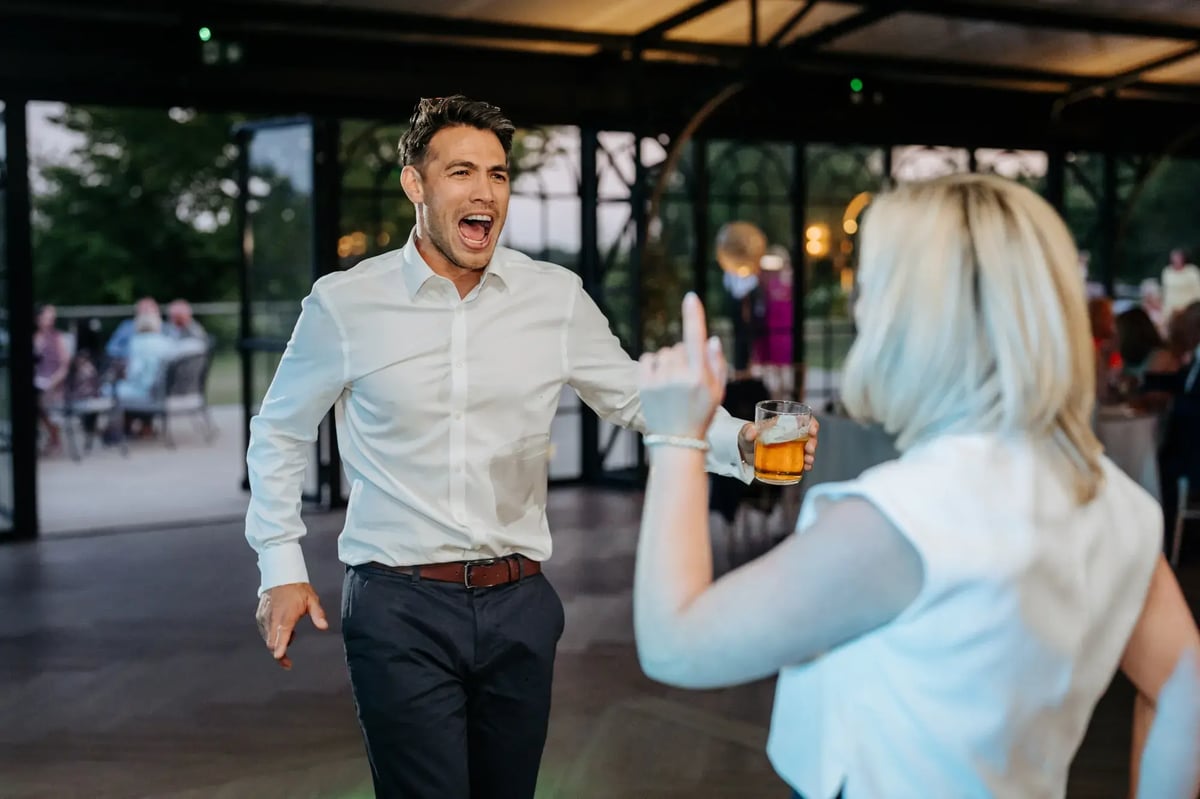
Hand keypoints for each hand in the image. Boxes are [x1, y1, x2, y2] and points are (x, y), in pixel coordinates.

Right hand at [254, 582, 328, 669]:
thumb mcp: (312, 600)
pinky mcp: (260, 616)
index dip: (280, 649)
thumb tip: (324, 627)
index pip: (281, 636)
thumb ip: (318, 614)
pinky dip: (272, 635)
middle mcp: (272, 618)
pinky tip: (282, 627)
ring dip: (277, 642)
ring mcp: (264, 617)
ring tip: (292, 633)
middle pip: (271, 643)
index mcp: (286, 616)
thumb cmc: (298, 589)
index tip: (280, 658)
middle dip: (279, 653)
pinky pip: (264, 632)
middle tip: (288, 661)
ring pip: (267, 638)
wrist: (281, 575)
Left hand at [637, 293, 727, 437]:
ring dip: (668, 362)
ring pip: (664, 353)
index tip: (691, 297)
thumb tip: (711, 339)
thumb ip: (717, 364)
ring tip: (672, 386)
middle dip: (683, 356)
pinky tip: (659, 382)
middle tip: (686, 381)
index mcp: (699, 377)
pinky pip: (648, 359)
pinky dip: (653, 365)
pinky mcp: (643, 385)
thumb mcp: (717, 392)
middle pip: (679, 347)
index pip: (696, 339)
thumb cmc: (701, 415)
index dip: (694, 316)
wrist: (676, 442)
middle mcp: (678, 377)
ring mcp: (659, 381)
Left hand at [738, 417, 820, 471]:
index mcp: (782, 424)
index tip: (813, 430)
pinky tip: (806, 467)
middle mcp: (790, 434)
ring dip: (811, 454)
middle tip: (809, 449)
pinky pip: (802, 460)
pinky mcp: (789, 459)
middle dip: (813, 441)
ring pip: (807, 448)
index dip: (811, 423)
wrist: (744, 453)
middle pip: (808, 435)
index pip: (801, 419)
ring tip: (808, 460)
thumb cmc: (747, 438)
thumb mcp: (745, 433)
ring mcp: (791, 447)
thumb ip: (747, 431)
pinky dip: (806, 464)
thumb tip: (752, 431)